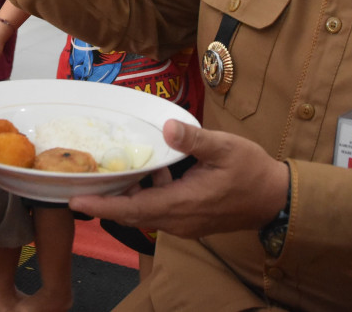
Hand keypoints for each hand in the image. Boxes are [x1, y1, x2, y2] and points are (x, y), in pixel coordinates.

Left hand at [68, 120, 289, 238]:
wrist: (274, 199)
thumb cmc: (251, 171)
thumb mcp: (225, 147)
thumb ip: (193, 139)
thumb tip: (167, 127)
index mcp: (183, 203)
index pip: (134, 208)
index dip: (104, 204)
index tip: (76, 199)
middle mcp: (178, 220)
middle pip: (132, 214)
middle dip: (104, 200)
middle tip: (78, 182)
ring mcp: (183, 223)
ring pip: (144, 213)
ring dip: (125, 196)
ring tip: (104, 173)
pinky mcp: (188, 220)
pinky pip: (158, 211)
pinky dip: (145, 195)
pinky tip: (146, 172)